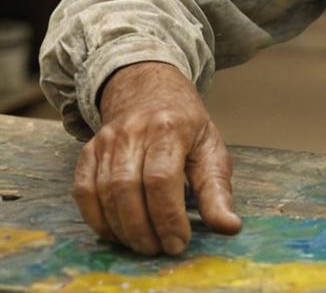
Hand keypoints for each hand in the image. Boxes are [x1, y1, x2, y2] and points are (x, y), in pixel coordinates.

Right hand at [72, 61, 241, 255]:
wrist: (150, 90)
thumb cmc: (186, 124)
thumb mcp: (211, 148)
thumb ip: (218, 190)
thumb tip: (229, 226)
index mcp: (170, 128)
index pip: (161, 179)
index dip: (168, 217)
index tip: (179, 242)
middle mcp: (133, 132)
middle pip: (127, 188)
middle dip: (142, 228)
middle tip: (159, 249)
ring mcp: (107, 140)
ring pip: (104, 192)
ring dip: (122, 228)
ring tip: (142, 244)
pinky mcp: (89, 151)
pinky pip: (83, 191)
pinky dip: (96, 218)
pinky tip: (116, 232)